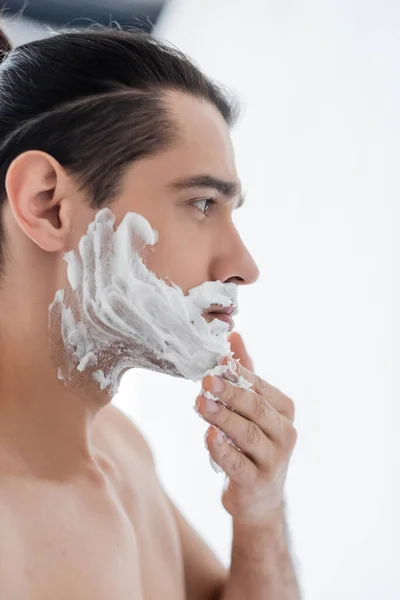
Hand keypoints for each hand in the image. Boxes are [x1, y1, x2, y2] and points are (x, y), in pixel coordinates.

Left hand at [195, 332, 296, 528]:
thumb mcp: (253, 408)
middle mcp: (284, 433)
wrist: (260, 499)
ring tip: (201, 403)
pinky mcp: (257, 482)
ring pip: (247, 434)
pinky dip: (222, 449)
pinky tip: (208, 436)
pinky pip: (237, 463)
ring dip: (222, 417)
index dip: (239, 373)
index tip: (218, 361)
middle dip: (231, 393)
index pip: (261, 387)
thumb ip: (245, 373)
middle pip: (256, 409)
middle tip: (207, 380)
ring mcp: (273, 460)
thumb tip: (234, 335)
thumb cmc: (253, 444)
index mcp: (284, 410)